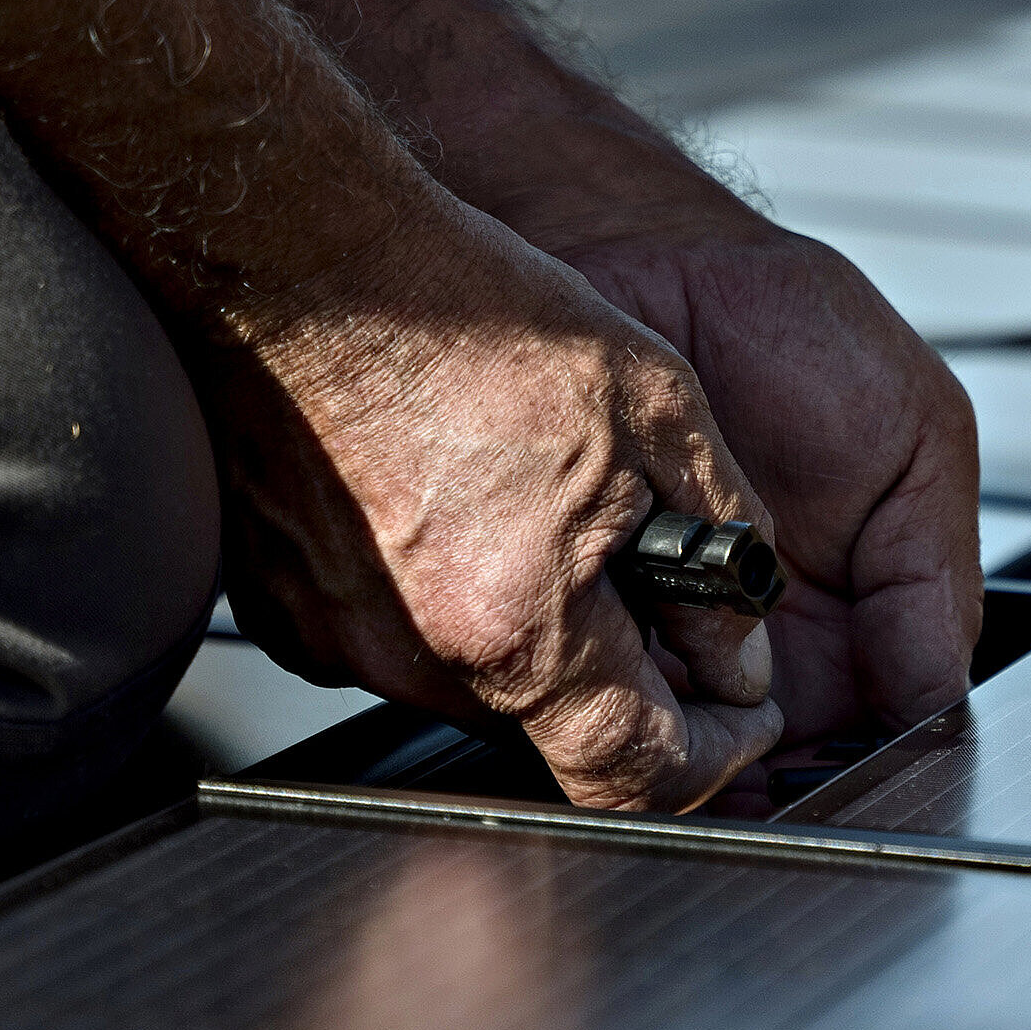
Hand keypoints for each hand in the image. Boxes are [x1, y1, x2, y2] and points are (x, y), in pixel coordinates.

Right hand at [212, 202, 785, 810]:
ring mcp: (337, 639)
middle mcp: (416, 657)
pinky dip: (446, 595)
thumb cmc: (463, 308)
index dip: (713, 757)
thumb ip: (724, 542)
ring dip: (530, 623)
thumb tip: (743, 647)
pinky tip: (455, 498)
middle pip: (556, 724)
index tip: (739, 716)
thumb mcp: (656, 404)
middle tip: (642, 564)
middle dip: (621, 663)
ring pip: (478, 680)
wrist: (299, 253)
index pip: (634, 776)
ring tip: (535, 501)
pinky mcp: (287, 608)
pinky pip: (396, 640)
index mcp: (517, 623)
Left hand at [533, 207, 981, 751]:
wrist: (647, 258)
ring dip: (698, 756)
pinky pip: (607, 694)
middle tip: (766, 772)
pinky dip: (618, 707)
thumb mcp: (918, 441)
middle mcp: (768, 637)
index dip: (866, 771)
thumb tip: (936, 701)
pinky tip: (630, 701)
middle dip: (775, 784)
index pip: (879, 733)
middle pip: (784, 766)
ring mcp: (680, 632)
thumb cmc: (792, 329)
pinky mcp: (594, 614)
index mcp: (862, 612)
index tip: (850, 781)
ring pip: (696, 747)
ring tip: (701, 737)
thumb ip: (935, 577)